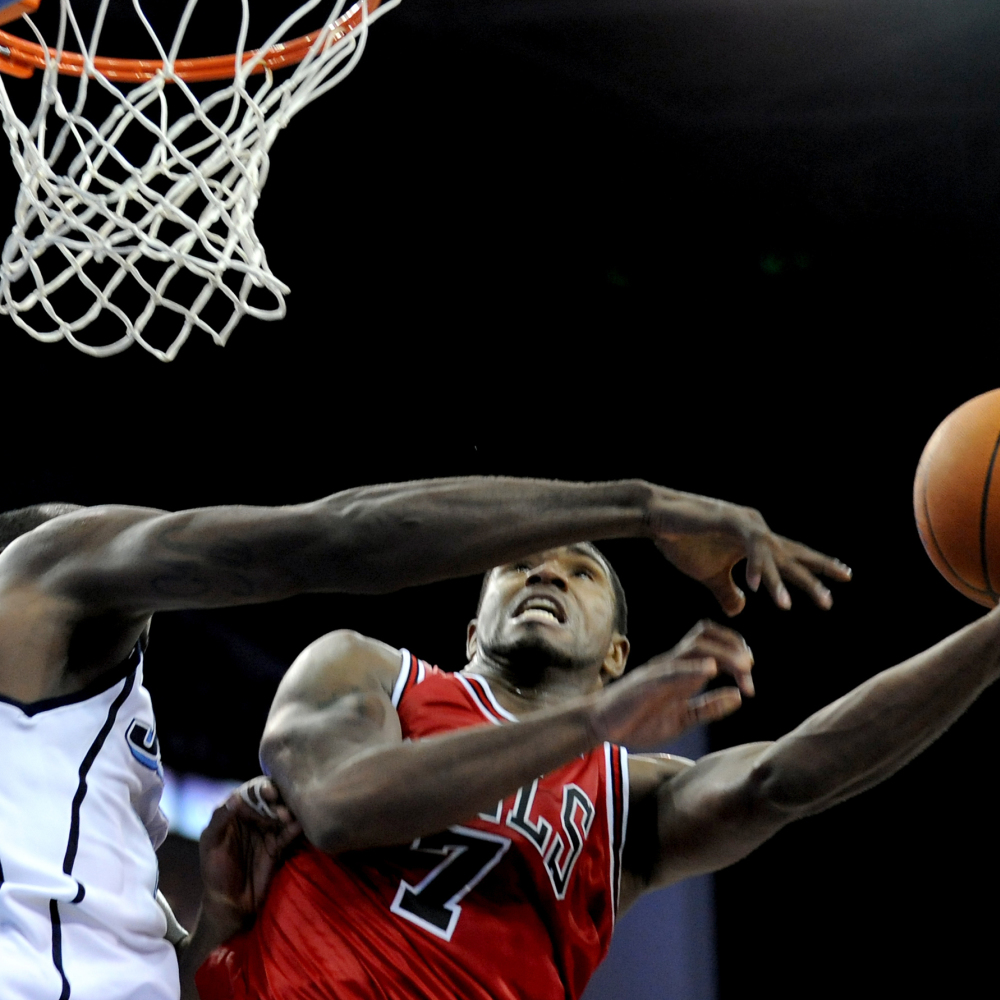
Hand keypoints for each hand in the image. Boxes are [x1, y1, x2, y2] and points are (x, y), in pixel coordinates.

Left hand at [197, 777, 301, 943]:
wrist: (229, 904)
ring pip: (281, 813)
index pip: (249, 792)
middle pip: (270, 799)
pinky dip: (296, 827)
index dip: (260, 788)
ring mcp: (266, 831)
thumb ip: (220, 820)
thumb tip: (236, 797)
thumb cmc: (214, 873)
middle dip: (278, 798)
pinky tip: (299, 826)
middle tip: (281, 807)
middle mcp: (252, 818)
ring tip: (288, 818)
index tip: (268, 793)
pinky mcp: (278, 846)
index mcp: (233, 814)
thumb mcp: (211, 845)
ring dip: (288, 811)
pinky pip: (289, 832)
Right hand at [589, 627, 749, 747]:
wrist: (601, 724)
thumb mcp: (683, 718)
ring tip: (742, 668)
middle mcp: (673, 664)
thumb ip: (709, 708)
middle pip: (707, 636)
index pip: (713, 645)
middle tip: (749, 670)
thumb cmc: (638, 720)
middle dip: (734, 647)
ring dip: (724, 654)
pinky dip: (694, 669)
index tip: (749, 680)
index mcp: (682, 671)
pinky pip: (673, 670)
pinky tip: (711, 670)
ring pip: (695, 646)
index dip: (736, 654)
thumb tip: (738, 697)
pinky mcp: (648, 682)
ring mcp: (661, 670)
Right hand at [649, 491, 850, 615]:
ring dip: (781, 582)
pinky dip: (754, 567)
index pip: (791, 555)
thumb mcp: (709, 576)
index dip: (815, 566)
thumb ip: (727, 591)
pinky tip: (756, 587)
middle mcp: (755, 529)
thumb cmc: (682, 541)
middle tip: (844, 581)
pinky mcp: (729, 520)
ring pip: (772, 555)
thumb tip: (742, 609)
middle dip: (816, 570)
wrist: (657, 518)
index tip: (842, 578)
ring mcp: (744, 523)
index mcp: (753, 542)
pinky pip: (749, 547)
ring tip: (790, 607)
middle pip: (791, 553)